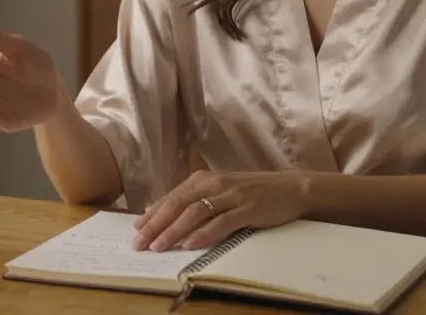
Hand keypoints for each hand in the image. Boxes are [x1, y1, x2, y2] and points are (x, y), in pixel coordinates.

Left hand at [131, 171, 305, 251]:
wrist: (290, 188)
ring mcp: (231, 195)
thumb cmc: (251, 192)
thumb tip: (157, 210)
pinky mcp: (247, 208)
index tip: (135, 230)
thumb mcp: (218, 191)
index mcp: (204, 179)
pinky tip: (191, 244)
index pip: (171, 197)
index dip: (151, 214)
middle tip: (139, 243)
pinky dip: (204, 233)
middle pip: (178, 205)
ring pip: (195, 213)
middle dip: (156, 225)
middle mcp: (214, 184)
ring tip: (159, 246)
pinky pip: (221, 222)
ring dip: (175, 230)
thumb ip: (191, 199)